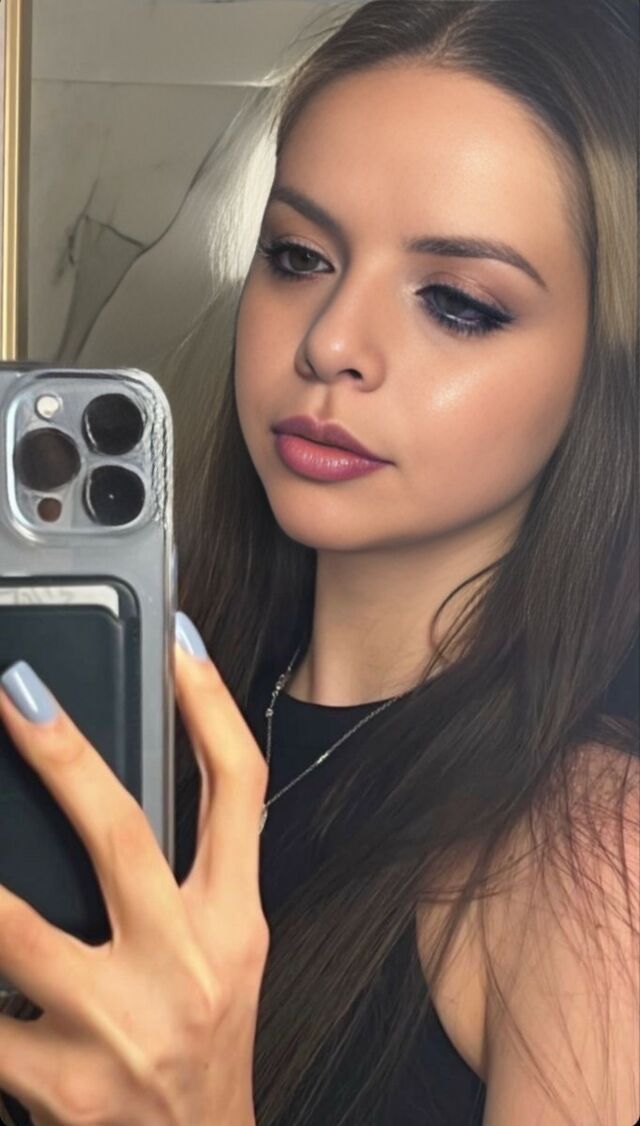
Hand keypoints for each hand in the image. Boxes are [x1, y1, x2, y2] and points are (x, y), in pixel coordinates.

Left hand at [0, 614, 268, 1124]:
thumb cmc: (202, 1049)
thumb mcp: (222, 957)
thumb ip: (181, 878)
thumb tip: (105, 790)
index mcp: (232, 923)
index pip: (240, 791)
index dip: (212, 706)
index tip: (179, 638)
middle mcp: (185, 966)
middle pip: (125, 837)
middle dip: (66, 757)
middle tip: (17, 691)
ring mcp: (118, 1030)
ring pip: (16, 931)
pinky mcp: (57, 1088)